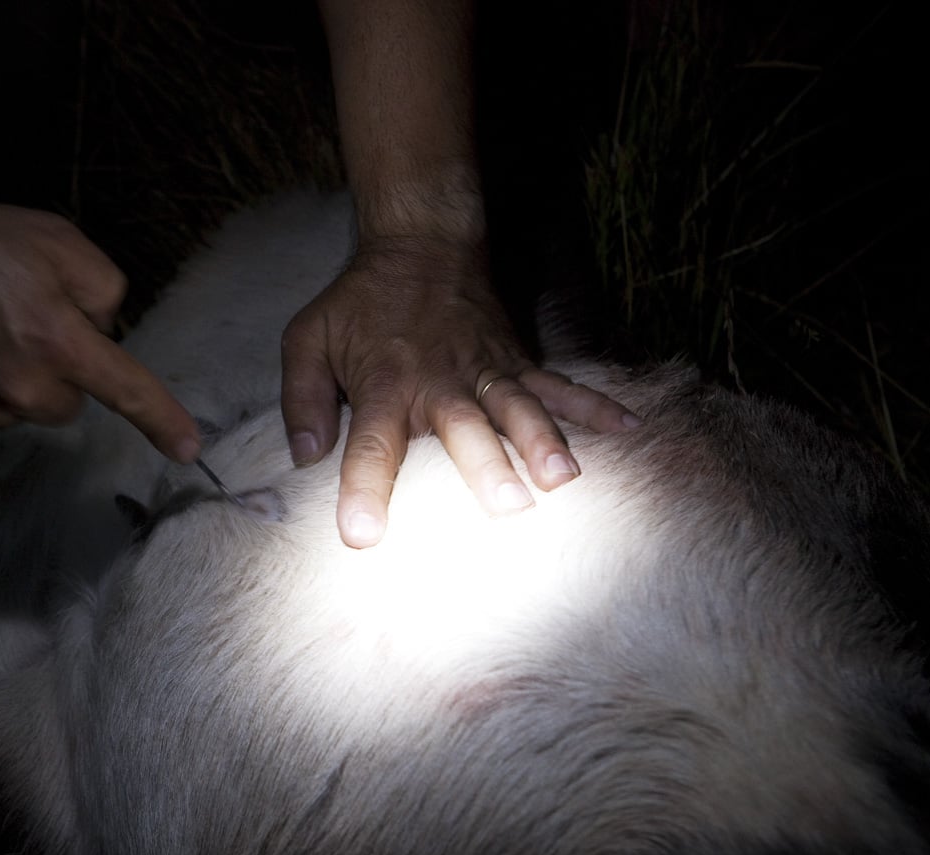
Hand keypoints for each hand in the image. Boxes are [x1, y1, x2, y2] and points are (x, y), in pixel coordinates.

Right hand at [0, 196, 201, 461]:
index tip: (189, 451)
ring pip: (30, 407)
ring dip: (24, 378)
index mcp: (58, 342)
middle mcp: (23, 388)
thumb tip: (106, 330)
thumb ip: (103, 288)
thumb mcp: (56, 239)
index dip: (161, 420)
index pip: (125, 390)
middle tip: (30, 318)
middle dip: (65, 369)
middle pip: (73, 400)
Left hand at [281, 235, 637, 547]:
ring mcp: (485, 371)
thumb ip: (301, 399)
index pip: (370, 446)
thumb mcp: (308, 340)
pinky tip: (628, 428)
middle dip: (486, 467)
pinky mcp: (516, 361)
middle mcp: (439, 384)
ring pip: (518, 409)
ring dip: (542, 442)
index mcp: (383, 386)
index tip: (362, 535)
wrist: (419, 244)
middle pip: (463, 430)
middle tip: (507, 507)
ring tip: (564, 478)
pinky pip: (559, 385)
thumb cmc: (359, 304)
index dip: (365, 489)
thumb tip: (305, 458)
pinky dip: (594, 405)